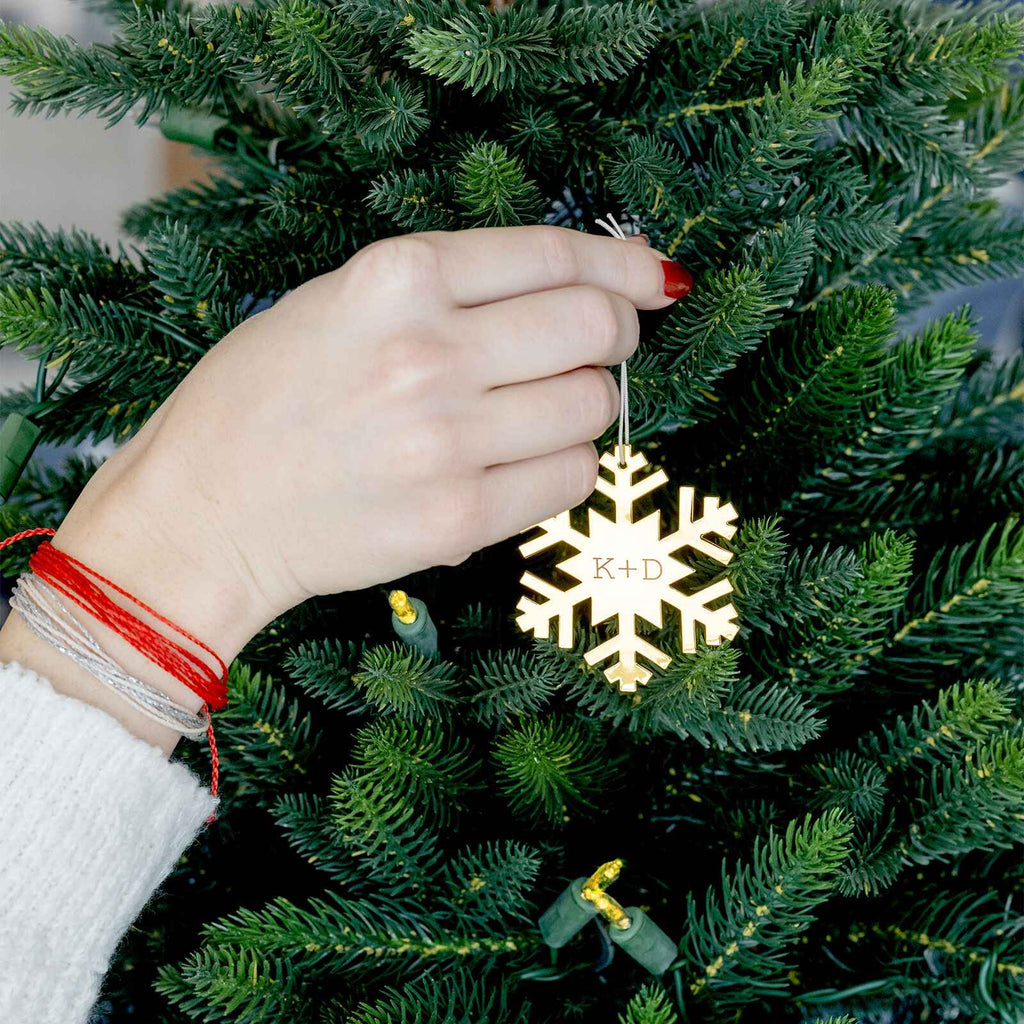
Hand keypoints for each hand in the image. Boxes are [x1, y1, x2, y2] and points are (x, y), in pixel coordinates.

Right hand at [1, 225, 689, 750]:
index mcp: (395, 278)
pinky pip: (572, 479)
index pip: (553, 256)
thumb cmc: (261, 399)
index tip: (653, 279)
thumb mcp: (337, 303)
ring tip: (534, 412)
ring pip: (593, 408)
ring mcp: (446, 441)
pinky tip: (522, 461)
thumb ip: (450, 290)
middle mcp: (428, 353)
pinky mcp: (458, 520)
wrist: (205, 512)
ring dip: (584, 405)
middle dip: (614, 334)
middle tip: (598, 347)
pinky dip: (565, 465)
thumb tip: (572, 289)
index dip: (621, 266)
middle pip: (594, 329)